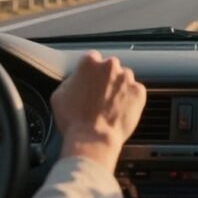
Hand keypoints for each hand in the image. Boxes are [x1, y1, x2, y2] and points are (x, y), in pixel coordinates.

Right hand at [50, 51, 146, 172]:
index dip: (90, 72)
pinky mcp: (139, 92)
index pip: (92, 59)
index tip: (89, 81)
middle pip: (110, 67)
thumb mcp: (59, 95)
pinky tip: (120, 111)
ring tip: (110, 106)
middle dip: (106, 79)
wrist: (93, 139)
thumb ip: (70, 81)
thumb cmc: (73, 120)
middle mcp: (110, 65)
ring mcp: (127, 78)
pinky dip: (130, 99)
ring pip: (124, 79)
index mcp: (89, 62)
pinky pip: (135, 92)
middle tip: (99, 96)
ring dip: (119, 88)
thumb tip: (76, 80)